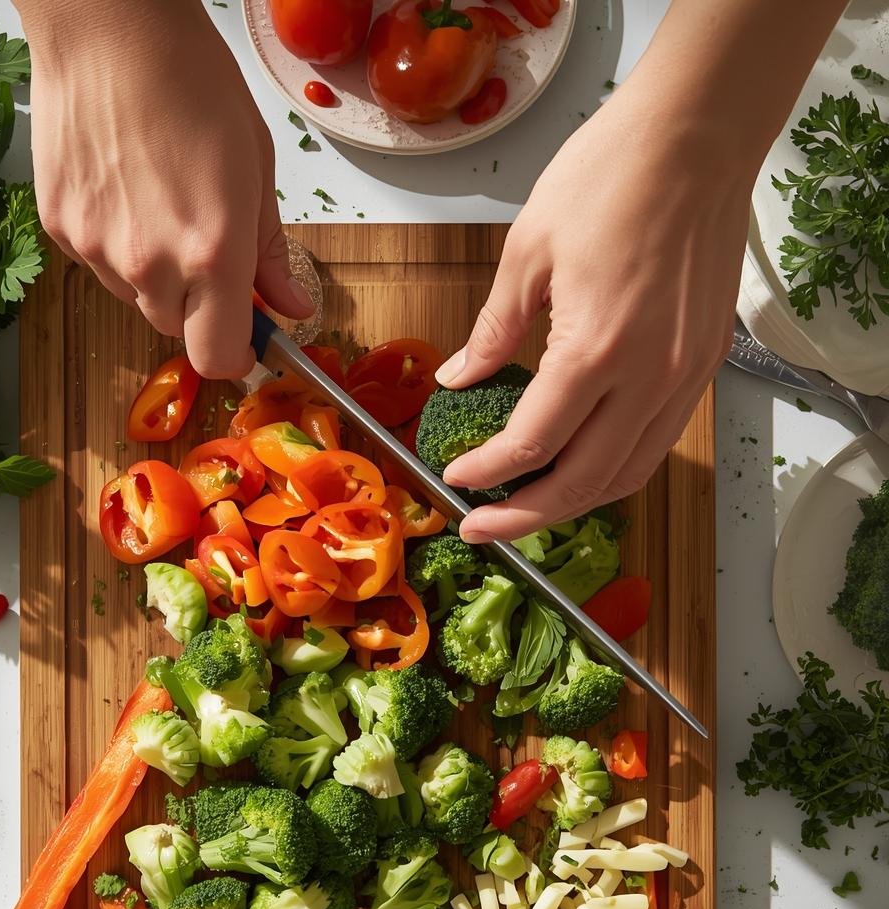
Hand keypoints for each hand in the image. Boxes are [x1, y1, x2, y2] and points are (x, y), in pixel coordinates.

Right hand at [21, 0, 312, 377]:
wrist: (108, 27)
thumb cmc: (191, 81)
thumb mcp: (256, 168)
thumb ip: (272, 251)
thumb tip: (293, 306)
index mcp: (213, 254)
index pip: (218, 356)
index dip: (234, 353)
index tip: (242, 336)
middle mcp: (152, 264)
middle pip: (176, 328)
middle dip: (195, 303)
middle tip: (202, 243)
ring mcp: (99, 249)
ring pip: (135, 297)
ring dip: (153, 272)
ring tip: (157, 200)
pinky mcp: (61, 229)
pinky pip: (97, 264)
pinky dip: (113, 243)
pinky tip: (122, 188)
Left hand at [438, 88, 749, 540]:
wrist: (697, 133)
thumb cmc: (613, 174)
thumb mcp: (528, 252)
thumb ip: (493, 331)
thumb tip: (460, 379)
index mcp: (597, 349)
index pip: (533, 445)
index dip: (487, 472)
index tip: (455, 478)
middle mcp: (649, 377)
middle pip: (584, 482)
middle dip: (524, 516)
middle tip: (480, 526)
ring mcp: (683, 375)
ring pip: (628, 474)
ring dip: (574, 502)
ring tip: (526, 506)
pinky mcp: (702, 365)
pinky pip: (656, 442)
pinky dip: (614, 468)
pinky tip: (578, 464)